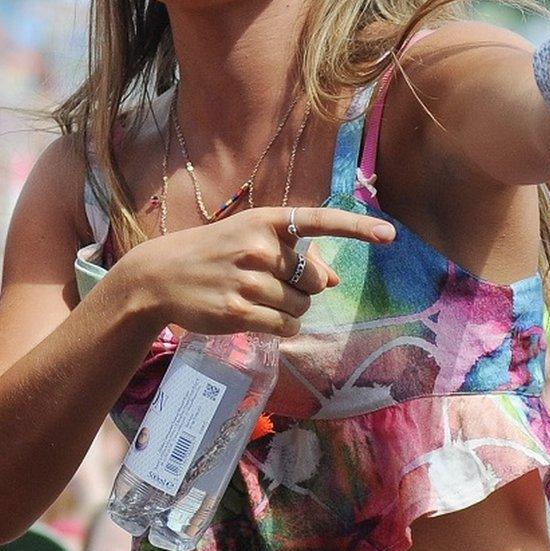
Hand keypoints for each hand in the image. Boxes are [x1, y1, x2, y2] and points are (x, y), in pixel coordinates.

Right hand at [115, 205, 395, 337]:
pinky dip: (280, 328)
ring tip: (255, 300)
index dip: (357, 228)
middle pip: (314, 281)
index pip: (318, 222)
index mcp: (264, 222)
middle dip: (301, 289)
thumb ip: (293, 256)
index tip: (390, 235)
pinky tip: (256, 319)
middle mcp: (259, 248)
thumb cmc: (212, 254)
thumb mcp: (249, 242)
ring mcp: (249, 281)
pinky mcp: (240, 312)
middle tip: (269, 285)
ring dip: (288, 311)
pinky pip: (286, 327)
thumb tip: (332, 281)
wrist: (160, 275)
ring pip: (300, 308)